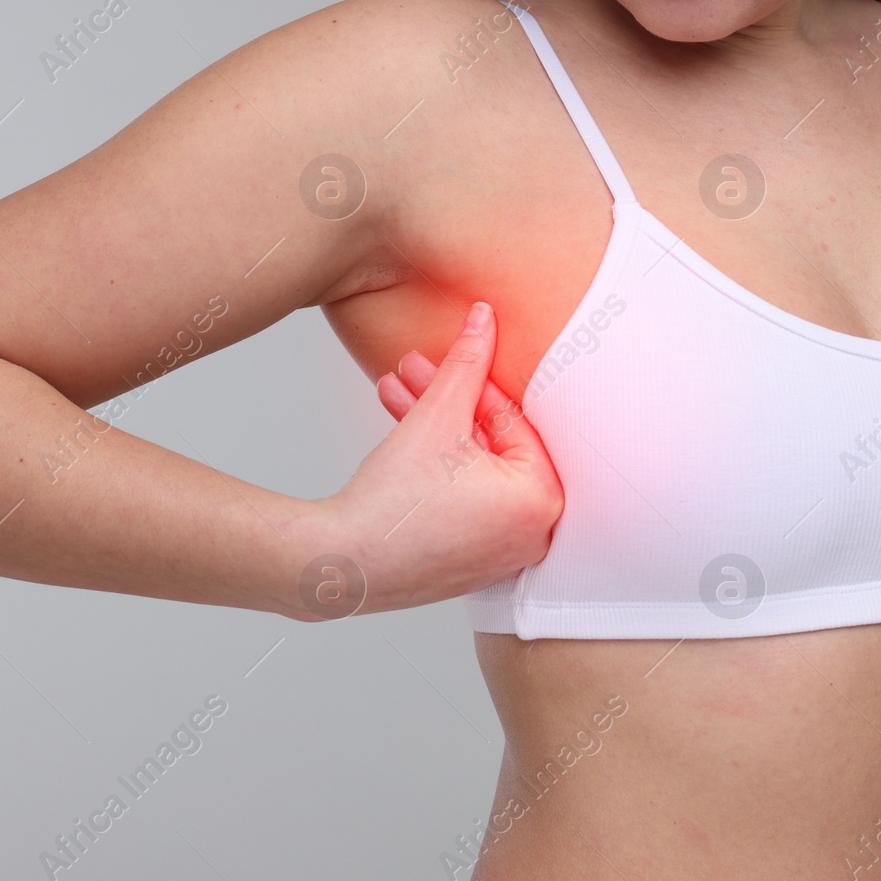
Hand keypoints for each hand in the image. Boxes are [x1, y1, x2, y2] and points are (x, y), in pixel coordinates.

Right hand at [300, 302, 563, 618]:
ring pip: (472, 470)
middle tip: (412, 370)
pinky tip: (401, 432)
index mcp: (542, 500)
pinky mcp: (472, 563)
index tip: (449, 352)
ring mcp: (502, 554)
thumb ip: (468, 361)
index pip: (513, 421)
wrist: (339, 563)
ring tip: (394, 394)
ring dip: (433, 428)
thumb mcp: (437, 415)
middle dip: (445, 401)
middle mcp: (533, 534)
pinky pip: (464, 500)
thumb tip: (484, 318)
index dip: (473, 382)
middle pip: (492, 444)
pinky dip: (437, 468)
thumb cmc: (392, 503)